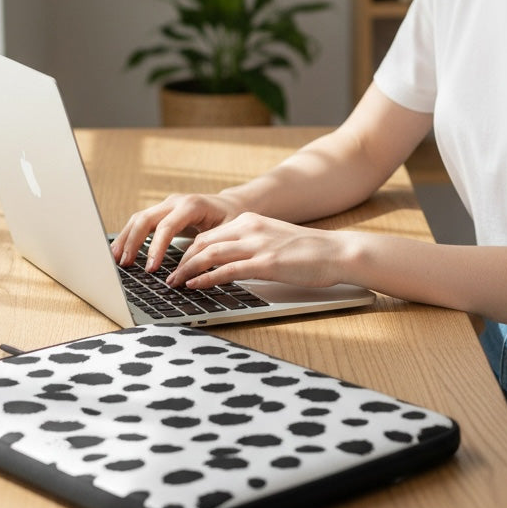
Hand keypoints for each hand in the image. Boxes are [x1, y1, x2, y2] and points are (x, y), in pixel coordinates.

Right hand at [109, 193, 246, 272]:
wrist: (232, 205)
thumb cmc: (231, 220)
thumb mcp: (227, 232)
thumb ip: (210, 248)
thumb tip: (194, 270)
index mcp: (192, 205)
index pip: (167, 226)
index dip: (156, 248)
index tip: (151, 269)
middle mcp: (175, 202)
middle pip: (146, 219)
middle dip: (133, 242)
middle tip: (125, 265)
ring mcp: (166, 205)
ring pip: (139, 219)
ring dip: (126, 239)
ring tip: (116, 260)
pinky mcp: (162, 212)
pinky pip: (141, 222)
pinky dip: (129, 236)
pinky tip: (121, 251)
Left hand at [165, 213, 354, 290]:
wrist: (337, 252)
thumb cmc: (309, 252)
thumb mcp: (274, 240)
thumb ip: (251, 246)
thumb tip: (229, 264)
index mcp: (251, 221)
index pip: (209, 234)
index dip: (188, 251)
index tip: (177, 264)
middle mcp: (250, 228)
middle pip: (203, 242)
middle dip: (182, 261)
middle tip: (170, 277)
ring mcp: (258, 245)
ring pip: (210, 254)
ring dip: (187, 270)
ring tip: (175, 283)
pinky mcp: (267, 263)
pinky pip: (228, 270)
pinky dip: (207, 278)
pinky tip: (196, 286)